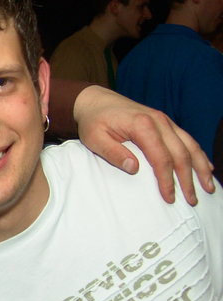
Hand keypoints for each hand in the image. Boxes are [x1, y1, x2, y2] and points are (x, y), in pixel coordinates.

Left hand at [73, 85, 215, 204]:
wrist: (95, 101)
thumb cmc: (94, 121)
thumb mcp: (95, 139)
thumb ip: (113, 153)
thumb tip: (134, 168)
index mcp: (142, 125)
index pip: (161, 157)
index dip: (167, 180)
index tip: (169, 197)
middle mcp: (159, 121)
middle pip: (181, 153)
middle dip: (188, 179)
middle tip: (191, 200)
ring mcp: (165, 121)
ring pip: (190, 145)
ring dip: (201, 167)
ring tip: (207, 187)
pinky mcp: (165, 123)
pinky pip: (187, 139)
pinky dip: (198, 154)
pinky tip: (206, 167)